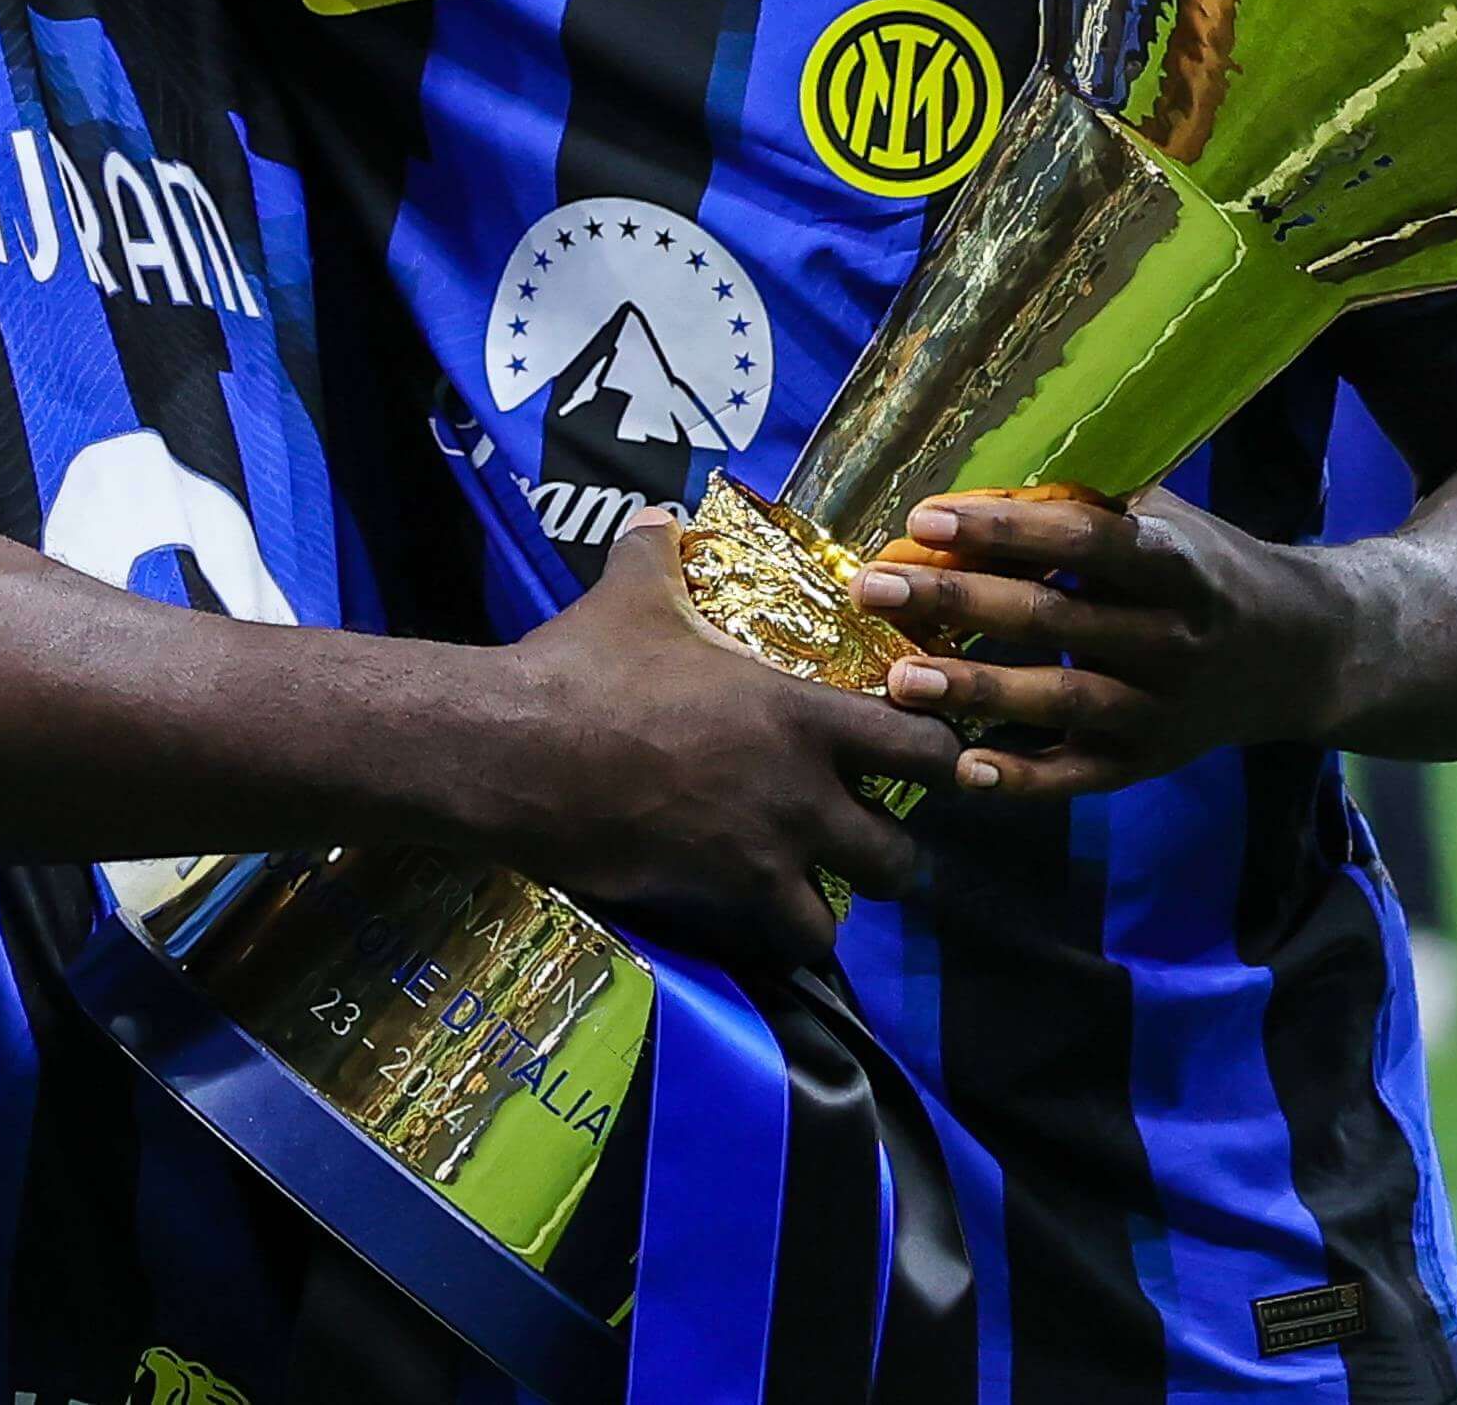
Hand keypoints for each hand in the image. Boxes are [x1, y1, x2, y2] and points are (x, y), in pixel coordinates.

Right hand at [485, 513, 960, 968]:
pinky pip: (788, 940)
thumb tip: (656, 516)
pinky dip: (785, 936)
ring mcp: (767, 853)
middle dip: (894, 848)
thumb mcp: (629, 597)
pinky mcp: (722, 899)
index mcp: (801, 713)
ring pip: (851, 908)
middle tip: (869, 834)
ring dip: (843, 900)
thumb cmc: (587, 669)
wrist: (521, 751)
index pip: (921, 744)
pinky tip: (764, 918)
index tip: (923, 758)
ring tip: (822, 886)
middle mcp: (802, 791)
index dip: (935, 756)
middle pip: (901, 850)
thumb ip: (657, 555)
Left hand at [848, 486, 1349, 804]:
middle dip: (957, 601)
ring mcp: (1161, 708)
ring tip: (899, 678)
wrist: (1300, 653)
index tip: (925, 517)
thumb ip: (1084, 506)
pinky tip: (961, 768)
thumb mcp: (1164, 520)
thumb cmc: (1205, 567)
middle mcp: (1171, 639)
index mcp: (1175, 565)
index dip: (1004, 530)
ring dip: (975, 691)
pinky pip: (1079, 775)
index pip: (1083, 542)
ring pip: (1060, 702)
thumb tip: (977, 479)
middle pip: (1054, 620)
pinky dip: (1021, 779)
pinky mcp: (1149, 762)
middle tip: (874, 587)